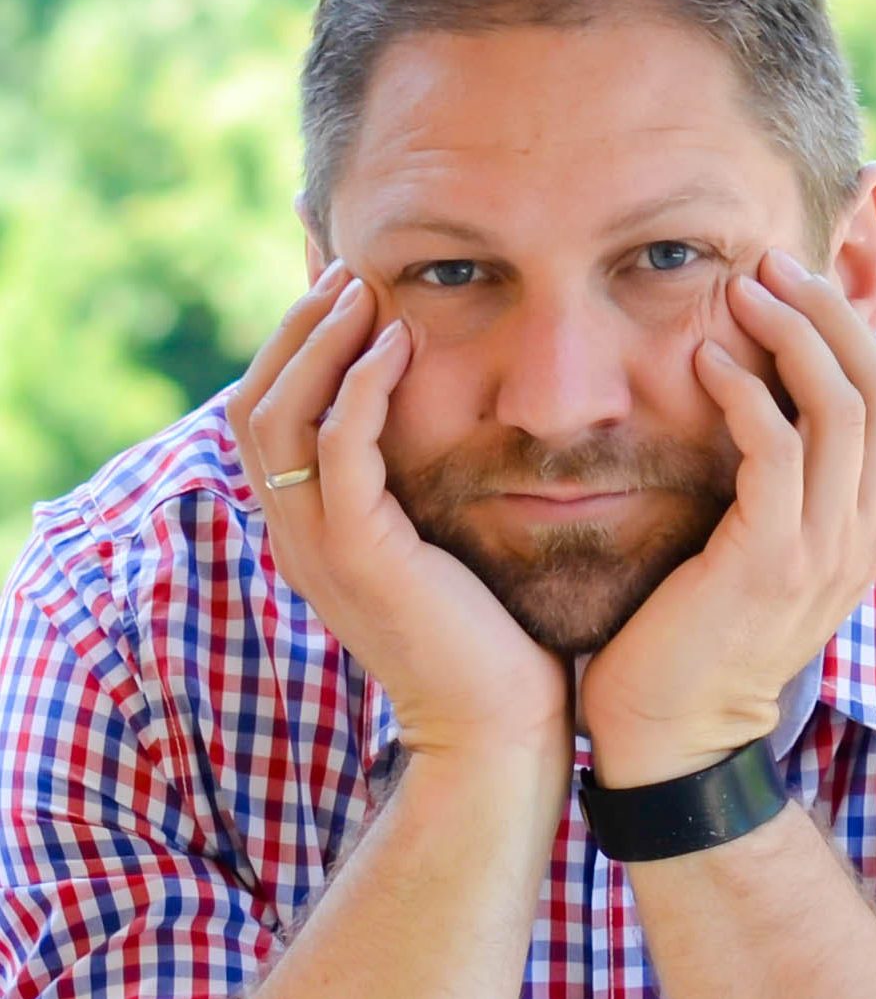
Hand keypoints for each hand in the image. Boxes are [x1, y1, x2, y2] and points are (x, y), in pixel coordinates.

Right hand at [226, 263, 573, 772]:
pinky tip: (399, 341)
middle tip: (344, 269)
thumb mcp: (442, 549)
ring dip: (318, 343)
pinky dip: (359, 387)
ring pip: (279, 419)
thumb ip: (423, 490)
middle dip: (293, 330)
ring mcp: (320, 548)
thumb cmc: (491, 639)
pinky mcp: (361, 556)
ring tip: (363, 288)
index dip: (291, 347)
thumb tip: (455, 424)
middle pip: (254, 406)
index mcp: (310, 533)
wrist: (499, 729)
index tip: (339, 287)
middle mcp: (298, 537)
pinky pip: (337, 451)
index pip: (266, 419)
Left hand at [579, 246, 875, 784]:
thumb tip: (757, 397)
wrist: (675, 737)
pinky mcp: (770, 562)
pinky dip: (746, 393)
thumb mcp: (758, 548)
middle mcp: (864, 535)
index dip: (853, 331)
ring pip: (842, 408)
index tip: (792, 283)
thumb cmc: (696, 633)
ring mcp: (825, 551)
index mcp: (868, 528)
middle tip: (769, 263)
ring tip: (741, 289)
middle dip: (830, 313)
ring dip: (791, 335)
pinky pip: (776, 452)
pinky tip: (706, 361)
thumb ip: (778, 484)